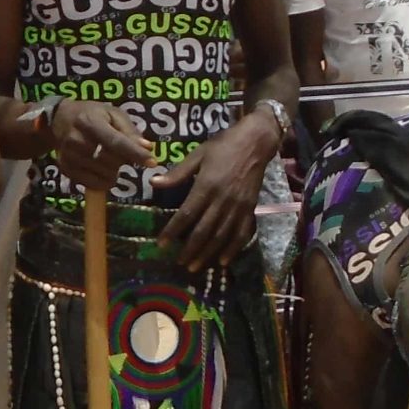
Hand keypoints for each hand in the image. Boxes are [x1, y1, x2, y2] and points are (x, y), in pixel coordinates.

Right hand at [48, 100, 154, 195]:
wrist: (58, 120)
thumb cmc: (91, 114)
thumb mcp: (111, 113)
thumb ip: (129, 130)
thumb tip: (147, 147)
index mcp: (91, 122)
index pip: (116, 142)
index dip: (135, 153)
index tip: (152, 163)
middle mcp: (77, 140)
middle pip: (112, 162)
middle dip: (123, 161)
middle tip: (120, 153)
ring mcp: (70, 157)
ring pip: (104, 175)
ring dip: (113, 171)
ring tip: (107, 159)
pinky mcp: (66, 169)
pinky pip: (93, 184)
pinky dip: (103, 181)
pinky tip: (100, 170)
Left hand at [153, 115, 273, 271]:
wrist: (255, 142)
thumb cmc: (223, 146)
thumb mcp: (198, 155)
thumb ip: (177, 173)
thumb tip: (153, 182)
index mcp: (206, 186)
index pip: (186, 214)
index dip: (172, 231)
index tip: (161, 244)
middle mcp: (222, 200)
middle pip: (203, 231)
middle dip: (189, 249)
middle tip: (179, 263)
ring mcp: (238, 206)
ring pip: (221, 236)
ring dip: (207, 253)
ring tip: (195, 266)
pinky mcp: (251, 209)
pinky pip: (242, 233)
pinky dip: (233, 248)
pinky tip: (222, 261)